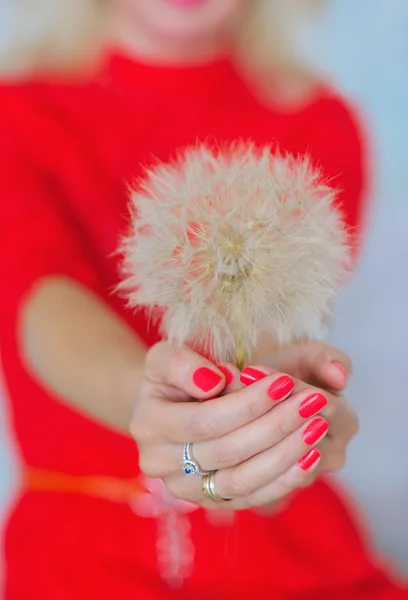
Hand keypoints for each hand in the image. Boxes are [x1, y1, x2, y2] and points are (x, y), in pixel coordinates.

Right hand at [131, 342, 343, 509]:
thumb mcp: (167, 356)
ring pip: (241, 481)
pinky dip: (284, 480)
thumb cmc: (175, 375)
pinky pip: (252, 498)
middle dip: (275, 425)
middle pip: (227, 452)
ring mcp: (186, 490)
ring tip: (317, 426)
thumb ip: (181, 362)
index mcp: (148, 424)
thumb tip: (214, 382)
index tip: (284, 381)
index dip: (247, 403)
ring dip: (285, 455)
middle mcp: (160, 464)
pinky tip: (311, 456)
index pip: (205, 420)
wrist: (169, 406)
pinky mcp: (212, 502)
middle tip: (313, 402)